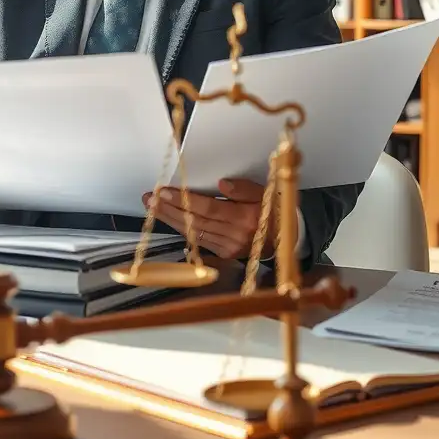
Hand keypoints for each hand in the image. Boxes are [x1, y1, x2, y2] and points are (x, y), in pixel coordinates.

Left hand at [143, 178, 267, 259]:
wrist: (288, 239)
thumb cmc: (275, 210)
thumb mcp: (266, 192)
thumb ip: (244, 188)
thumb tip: (222, 184)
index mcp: (245, 217)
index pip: (207, 208)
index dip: (183, 200)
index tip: (164, 191)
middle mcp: (235, 235)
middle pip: (195, 221)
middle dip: (169, 209)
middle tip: (150, 199)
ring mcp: (229, 247)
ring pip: (193, 232)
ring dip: (171, 220)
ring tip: (153, 208)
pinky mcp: (225, 254)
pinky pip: (199, 241)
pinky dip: (183, 230)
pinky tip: (170, 221)